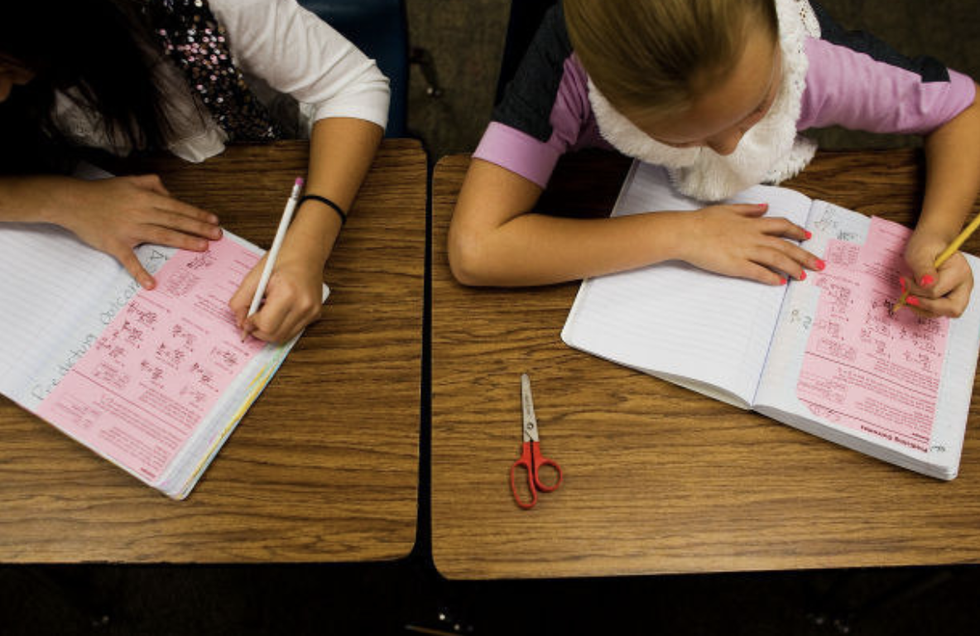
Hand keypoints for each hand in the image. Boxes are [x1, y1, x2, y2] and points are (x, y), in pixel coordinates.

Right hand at [54, 175, 221, 287]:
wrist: (72, 202)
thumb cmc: (102, 192)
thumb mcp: (130, 181)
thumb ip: (152, 184)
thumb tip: (171, 195)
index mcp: (145, 199)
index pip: (177, 207)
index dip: (197, 215)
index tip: (214, 221)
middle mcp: (140, 213)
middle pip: (175, 221)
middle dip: (198, 228)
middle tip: (217, 236)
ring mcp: (129, 229)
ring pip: (162, 235)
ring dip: (183, 242)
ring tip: (202, 248)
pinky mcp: (115, 244)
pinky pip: (130, 260)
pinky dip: (140, 273)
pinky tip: (152, 283)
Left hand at [229, 250, 325, 343]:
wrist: (307, 250)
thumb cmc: (282, 258)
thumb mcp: (254, 276)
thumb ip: (241, 300)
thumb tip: (240, 322)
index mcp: (288, 293)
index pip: (266, 326)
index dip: (251, 324)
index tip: (246, 317)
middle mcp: (304, 305)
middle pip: (275, 336)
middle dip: (259, 331)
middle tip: (253, 317)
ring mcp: (312, 311)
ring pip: (284, 337)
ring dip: (270, 330)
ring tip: (266, 311)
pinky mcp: (316, 314)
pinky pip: (293, 330)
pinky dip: (281, 325)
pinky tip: (278, 310)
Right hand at [679, 203, 821, 283]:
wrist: (686, 233)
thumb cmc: (702, 222)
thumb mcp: (728, 210)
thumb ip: (748, 210)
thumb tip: (764, 207)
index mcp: (751, 223)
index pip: (781, 226)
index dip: (797, 231)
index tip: (807, 237)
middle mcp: (752, 236)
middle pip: (785, 245)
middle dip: (805, 255)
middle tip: (819, 264)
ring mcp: (745, 251)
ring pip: (776, 259)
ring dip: (792, 268)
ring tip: (804, 276)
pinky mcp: (735, 265)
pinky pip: (758, 272)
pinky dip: (770, 277)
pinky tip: (780, 282)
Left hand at [901, 229, 973, 317]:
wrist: (931, 244)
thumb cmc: (926, 246)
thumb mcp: (920, 253)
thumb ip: (923, 268)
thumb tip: (927, 285)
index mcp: (960, 271)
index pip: (936, 291)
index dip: (915, 289)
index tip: (903, 279)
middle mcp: (964, 285)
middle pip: (952, 309)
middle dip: (925, 306)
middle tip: (908, 297)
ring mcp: (959, 293)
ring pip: (944, 313)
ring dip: (922, 309)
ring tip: (909, 295)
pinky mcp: (951, 298)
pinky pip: (938, 312)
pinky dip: (923, 309)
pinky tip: (914, 297)